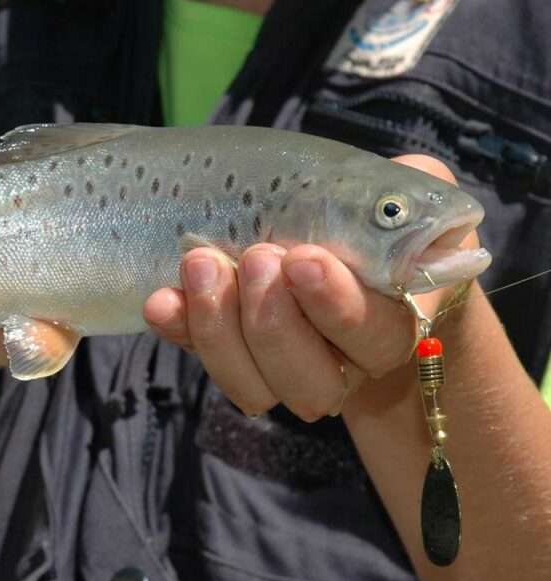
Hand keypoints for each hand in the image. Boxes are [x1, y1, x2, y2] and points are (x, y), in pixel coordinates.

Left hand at [143, 155, 471, 420]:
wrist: (324, 235)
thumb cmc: (369, 212)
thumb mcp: (401, 192)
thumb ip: (418, 194)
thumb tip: (414, 196)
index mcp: (392, 324)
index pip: (374, 336)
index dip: (337, 307)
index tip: (304, 259)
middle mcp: (339, 363)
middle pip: (313, 383)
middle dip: (274, 322)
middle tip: (257, 256)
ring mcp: (278, 366)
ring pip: (255, 387)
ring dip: (221, 329)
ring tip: (203, 261)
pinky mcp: (226, 352)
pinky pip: (200, 361)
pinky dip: (179, 330)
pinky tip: (163, 298)